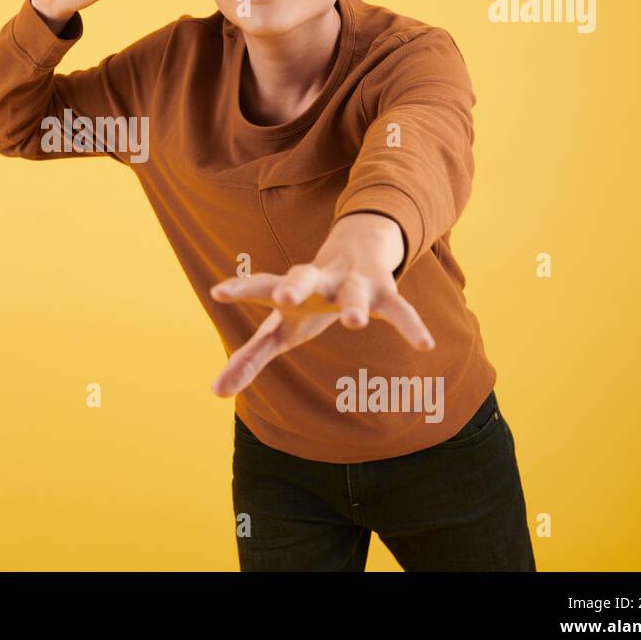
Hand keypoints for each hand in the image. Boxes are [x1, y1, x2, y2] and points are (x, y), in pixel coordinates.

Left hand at [207, 212, 435, 397]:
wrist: (357, 247)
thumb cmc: (308, 298)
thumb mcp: (280, 327)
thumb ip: (250, 358)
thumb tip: (215, 391)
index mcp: (289, 287)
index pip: (260, 286)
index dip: (240, 289)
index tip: (218, 292)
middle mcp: (318, 280)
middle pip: (302, 276)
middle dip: (293, 286)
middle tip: (283, 299)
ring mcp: (352, 283)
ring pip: (352, 291)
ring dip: (352, 305)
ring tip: (353, 323)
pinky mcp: (384, 292)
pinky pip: (400, 308)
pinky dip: (412, 325)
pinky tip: (425, 345)